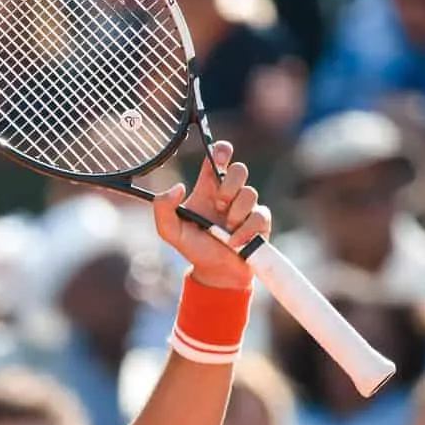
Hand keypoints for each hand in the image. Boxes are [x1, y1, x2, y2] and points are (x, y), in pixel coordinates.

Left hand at [151, 140, 269, 290]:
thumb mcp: (170, 231)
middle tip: (219, 203)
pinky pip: (260, 215)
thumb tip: (178, 187)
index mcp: (207, 188)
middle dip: (230, 184)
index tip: (219, 158)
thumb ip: (163, 208)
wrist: (216, 272)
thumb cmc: (193, 247)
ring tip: (225, 230)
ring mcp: (246, 206)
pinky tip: (235, 242)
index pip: (218, 158)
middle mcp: (229, 194)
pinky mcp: (261, 221)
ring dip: (236, 212)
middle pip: (239, 169)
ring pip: (250, 192)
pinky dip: (245, 230)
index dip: (221, 151)